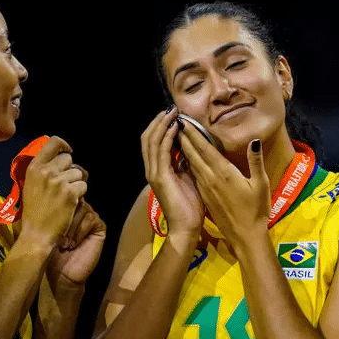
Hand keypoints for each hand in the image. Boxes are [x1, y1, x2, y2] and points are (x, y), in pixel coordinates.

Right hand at [19, 136, 86, 246]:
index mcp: (34, 167)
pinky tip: (70, 203)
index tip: (68, 151)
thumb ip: (43, 170)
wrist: (37, 233)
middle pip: (68, 159)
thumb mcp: (31, 185)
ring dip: (76, 183)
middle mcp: (46, 171)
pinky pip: (83, 186)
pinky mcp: (70, 193)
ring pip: (78, 173)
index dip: (64, 146)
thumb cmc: (34, 212)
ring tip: (65, 196)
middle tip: (65, 184)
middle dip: (70, 170)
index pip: (53, 142)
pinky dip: (80, 194)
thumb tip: (59, 158)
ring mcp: (59, 182)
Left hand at [48, 199, 106, 285]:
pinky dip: (79, 231)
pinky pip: (90, 219)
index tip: (49, 224)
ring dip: (70, 226)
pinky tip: (73, 244)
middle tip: (57, 236)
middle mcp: (80, 211)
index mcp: (67, 209)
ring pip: (82, 209)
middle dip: (64, 217)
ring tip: (64, 243)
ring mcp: (91, 218)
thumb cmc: (52, 253)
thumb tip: (50, 193)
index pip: (65, 196)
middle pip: (74, 200)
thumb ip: (52, 211)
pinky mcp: (100, 227)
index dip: (57, 206)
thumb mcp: (47, 228)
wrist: (62, 274)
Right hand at [143, 107, 203, 240]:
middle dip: (159, 122)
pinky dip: (167, 137)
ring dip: (162, 125)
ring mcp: (154, 173)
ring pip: (152, 141)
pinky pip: (161, 151)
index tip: (173, 115)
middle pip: (148, 138)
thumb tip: (190, 148)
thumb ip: (185, 164)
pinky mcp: (160, 177)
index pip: (154, 143)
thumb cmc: (190, 207)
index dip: (160, 127)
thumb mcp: (189, 179)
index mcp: (159, 170)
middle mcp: (152, 170)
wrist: (186, 228)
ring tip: (172, 113)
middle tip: (171, 109)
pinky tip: (175, 127)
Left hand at [178, 129, 268, 245]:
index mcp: (223, 173)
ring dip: (184, 149)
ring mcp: (205, 188)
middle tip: (176, 122)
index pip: (204, 149)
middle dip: (184, 137)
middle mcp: (210, 179)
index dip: (194, 134)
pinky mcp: (204, 195)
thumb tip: (253, 140)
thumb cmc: (256, 210)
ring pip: (190, 164)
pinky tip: (186, 158)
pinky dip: (188, 163)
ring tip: (178, 135)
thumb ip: (256, 161)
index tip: (184, 121)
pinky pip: (193, 174)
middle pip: (193, 154)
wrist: (245, 237)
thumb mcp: (261, 185)